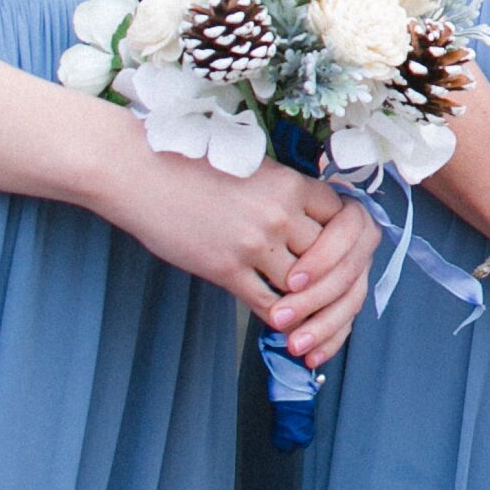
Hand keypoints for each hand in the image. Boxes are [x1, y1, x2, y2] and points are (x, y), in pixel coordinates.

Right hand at [105, 152, 368, 366]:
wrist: (141, 172)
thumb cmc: (195, 166)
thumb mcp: (255, 169)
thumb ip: (286, 196)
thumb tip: (311, 226)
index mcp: (293, 184)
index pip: (346, 221)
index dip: (347, 244)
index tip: (341, 259)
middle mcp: (281, 213)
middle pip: (331, 257)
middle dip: (333, 281)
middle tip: (331, 300)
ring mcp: (255, 243)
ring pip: (304, 287)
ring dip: (308, 305)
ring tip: (308, 318)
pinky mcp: (225, 268)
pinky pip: (267, 304)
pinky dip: (279, 318)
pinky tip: (279, 323)